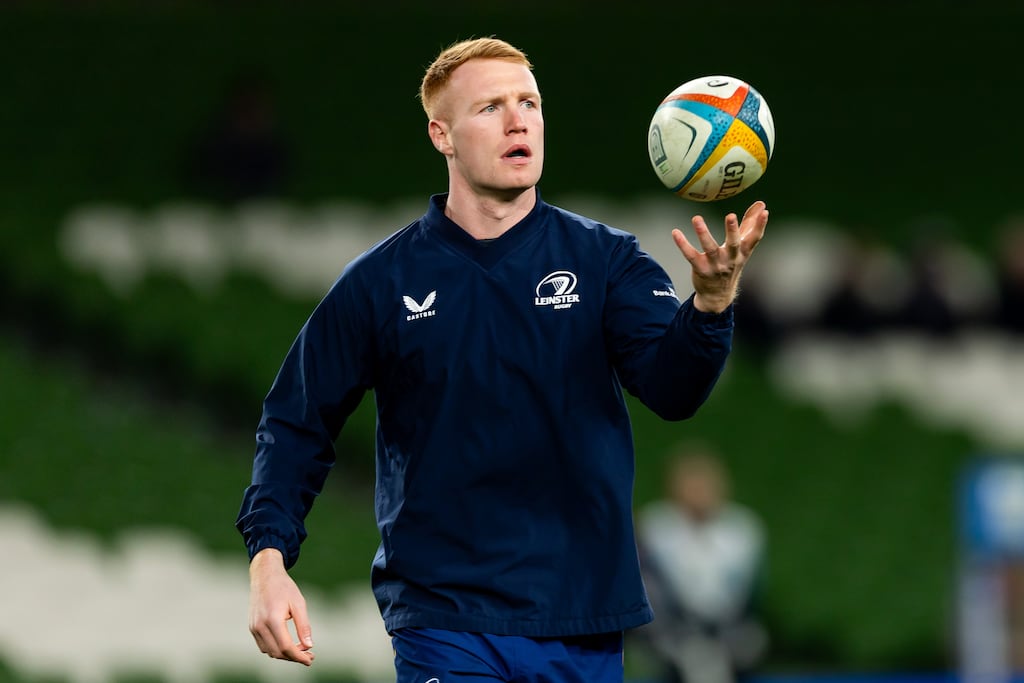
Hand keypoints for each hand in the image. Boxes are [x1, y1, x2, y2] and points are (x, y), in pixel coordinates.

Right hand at [248, 548, 314, 665]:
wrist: (265, 575)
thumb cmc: (284, 587)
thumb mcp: (299, 604)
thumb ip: (304, 626)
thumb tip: (309, 646)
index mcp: (273, 619)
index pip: (286, 647)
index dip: (299, 657)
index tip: (310, 660)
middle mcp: (260, 626)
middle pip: (277, 652)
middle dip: (294, 657)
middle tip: (309, 656)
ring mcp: (254, 627)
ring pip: (269, 651)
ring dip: (285, 655)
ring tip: (301, 650)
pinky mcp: (252, 627)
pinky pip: (263, 645)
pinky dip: (276, 649)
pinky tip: (288, 644)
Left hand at [672, 200, 768, 312]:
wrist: (718, 295)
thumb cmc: (731, 264)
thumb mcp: (742, 247)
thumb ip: (750, 224)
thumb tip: (761, 204)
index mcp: (742, 252)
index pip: (754, 238)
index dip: (760, 226)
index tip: (765, 213)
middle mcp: (731, 259)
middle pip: (733, 244)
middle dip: (732, 230)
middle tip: (731, 216)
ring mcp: (715, 266)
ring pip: (710, 248)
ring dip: (703, 233)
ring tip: (696, 218)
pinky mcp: (701, 269)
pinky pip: (691, 256)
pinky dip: (683, 244)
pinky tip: (675, 233)